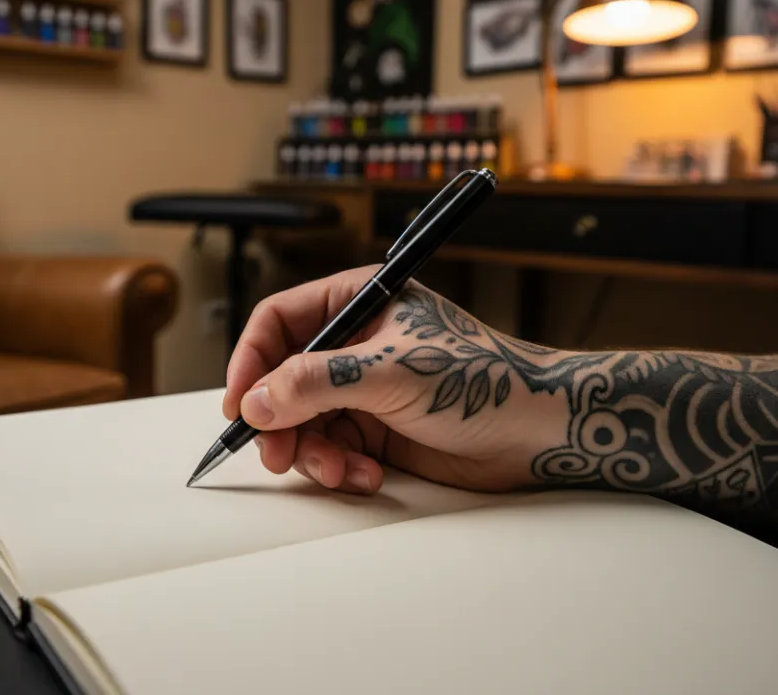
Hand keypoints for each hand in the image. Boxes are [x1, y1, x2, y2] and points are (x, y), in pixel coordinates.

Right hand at [223, 266, 568, 494]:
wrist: (538, 430)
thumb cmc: (479, 381)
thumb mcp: (389, 374)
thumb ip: (316, 383)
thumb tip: (256, 401)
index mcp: (359, 301)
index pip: (279, 321)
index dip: (251, 361)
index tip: (239, 405)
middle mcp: (355, 342)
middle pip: (283, 378)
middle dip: (279, 421)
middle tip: (277, 455)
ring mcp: (364, 388)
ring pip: (303, 421)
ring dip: (312, 452)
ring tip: (338, 471)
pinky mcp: (377, 430)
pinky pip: (332, 449)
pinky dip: (340, 467)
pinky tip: (369, 476)